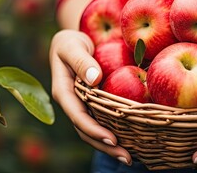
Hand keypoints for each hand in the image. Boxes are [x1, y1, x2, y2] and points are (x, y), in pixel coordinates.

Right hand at [49, 29, 131, 164]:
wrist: (73, 40)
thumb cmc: (70, 41)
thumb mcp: (71, 45)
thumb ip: (82, 61)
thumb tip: (95, 79)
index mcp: (63, 92)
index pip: (78, 116)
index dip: (94, 130)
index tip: (113, 139)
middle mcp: (73, 104)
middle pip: (86, 131)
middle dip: (105, 146)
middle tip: (127, 157)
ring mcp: (83, 106)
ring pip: (94, 131)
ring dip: (110, 146)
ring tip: (130, 157)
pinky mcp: (93, 105)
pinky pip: (103, 121)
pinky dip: (116, 132)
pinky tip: (133, 140)